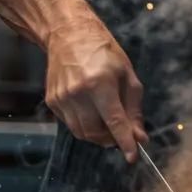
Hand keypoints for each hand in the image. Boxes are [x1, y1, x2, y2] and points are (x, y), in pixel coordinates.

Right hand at [45, 16, 145, 161]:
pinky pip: (70, 124)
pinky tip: (90, 110)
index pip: (115, 122)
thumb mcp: (126, 74)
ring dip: (98, 135)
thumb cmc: (104, 51)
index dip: (125, 142)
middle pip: (96, 133)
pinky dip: (83, 125)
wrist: (69, 34)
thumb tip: (139, 136)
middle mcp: (78, 93)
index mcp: (100, 83)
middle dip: (111, 139)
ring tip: (106, 123)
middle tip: (120, 133)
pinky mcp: (52, 101)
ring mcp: (62, 98)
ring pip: (82, 133)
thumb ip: (133, 107)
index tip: (133, 157)